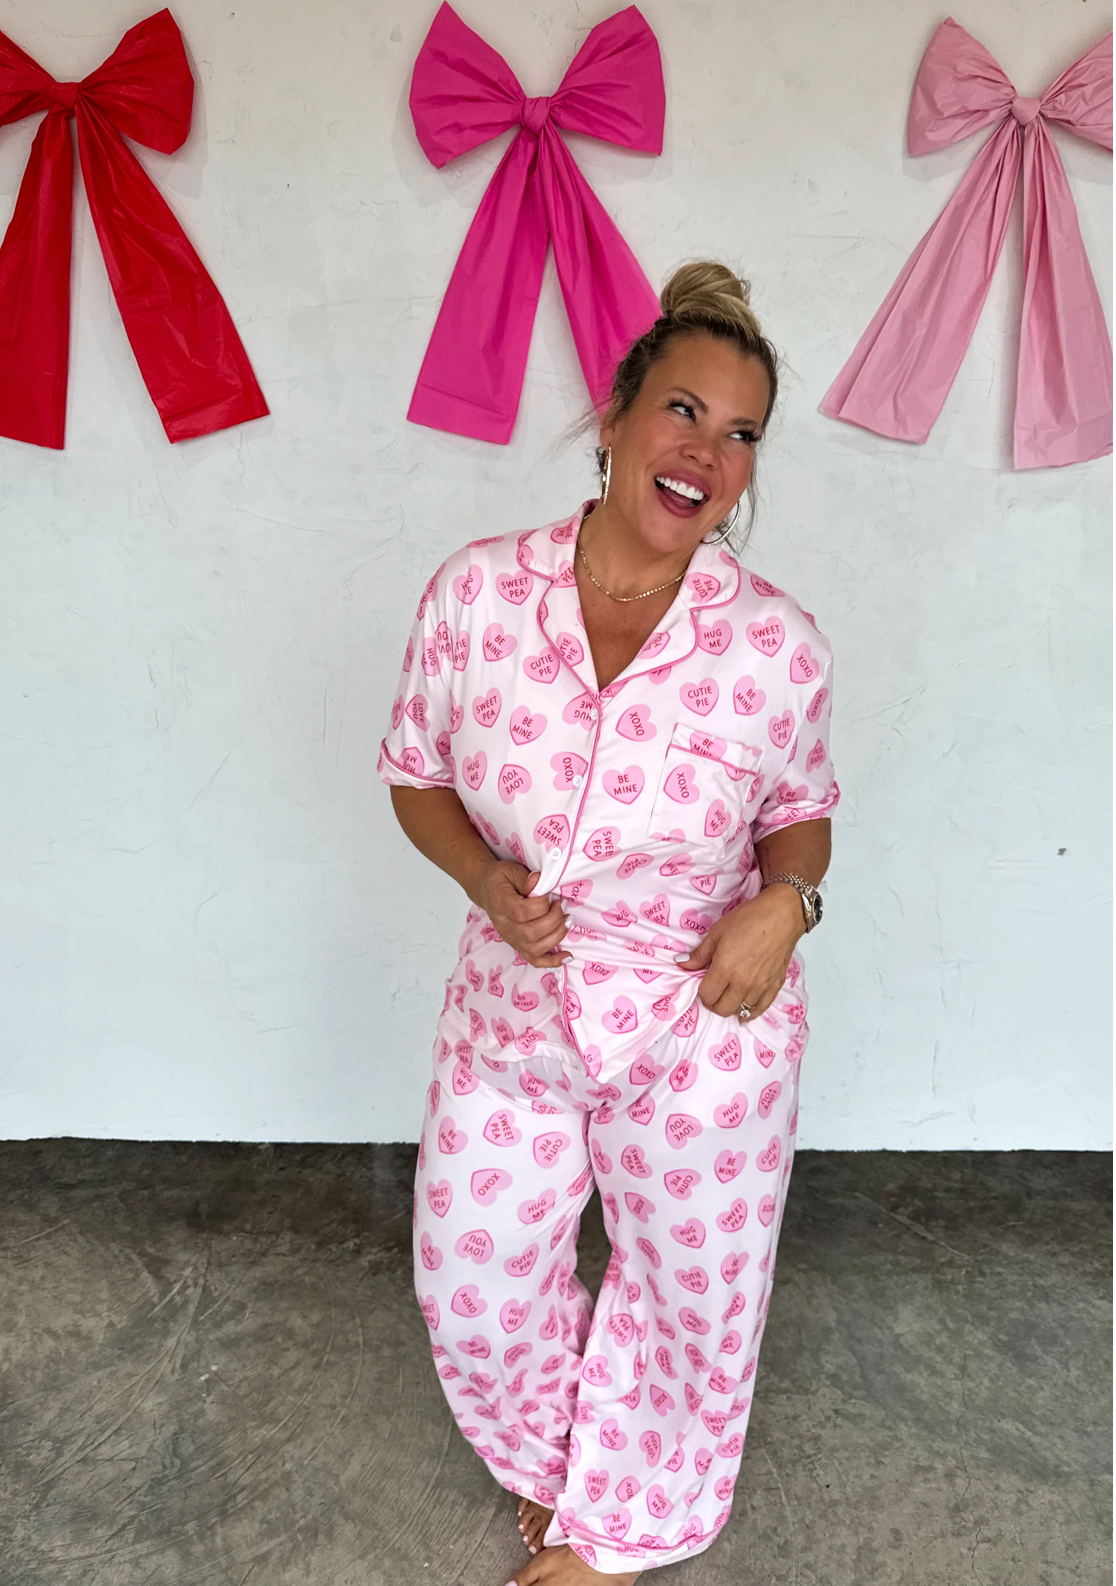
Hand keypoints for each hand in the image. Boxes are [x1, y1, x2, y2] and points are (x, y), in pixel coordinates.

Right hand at [473, 862, 570, 968]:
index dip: (541, 905)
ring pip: (535, 948)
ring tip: (568, 921)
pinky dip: (552, 961)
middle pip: (531, 933)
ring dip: (557, 936)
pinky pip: (534, 960)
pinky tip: (567, 957)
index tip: (550, 895)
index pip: (522, 912)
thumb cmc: (501, 880)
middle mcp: (504, 926)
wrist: (488, 890)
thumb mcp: (511, 871)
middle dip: (554, 920)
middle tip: (563, 905)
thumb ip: (525, 878)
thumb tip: (538, 880)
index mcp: (501, 905)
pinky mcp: (518, 945)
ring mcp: (511, 938)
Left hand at [675, 884, 803, 1019]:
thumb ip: (700, 953)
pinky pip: (760, 1009)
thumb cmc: (749, 919)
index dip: (702, 991)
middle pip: (722, 1009)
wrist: (782, 915)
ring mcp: (760, 987)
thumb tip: (681, 963)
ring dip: (731, 1006)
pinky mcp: (775, 986)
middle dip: (714, 1002)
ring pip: (740, 1011)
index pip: (707, 995)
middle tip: (714, 991)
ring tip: (729, 996)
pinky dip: (750, 1013)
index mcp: (725, 969)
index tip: (703, 983)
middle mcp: (742, 983)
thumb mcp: (717, 932)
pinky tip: (744, 1011)